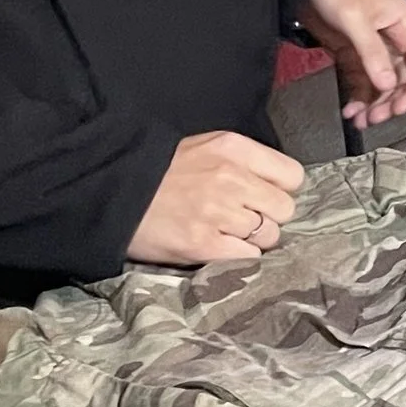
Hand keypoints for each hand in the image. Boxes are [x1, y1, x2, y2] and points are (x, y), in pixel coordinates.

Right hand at [127, 131, 305, 267]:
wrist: (113, 192)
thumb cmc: (161, 173)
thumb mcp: (205, 149)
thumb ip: (244, 163)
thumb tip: (276, 187)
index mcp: (233, 149)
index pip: (292, 175)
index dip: (280, 189)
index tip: (263, 196)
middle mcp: (231, 178)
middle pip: (285, 209)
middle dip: (268, 217)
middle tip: (242, 219)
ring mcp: (219, 212)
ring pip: (270, 236)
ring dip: (253, 240)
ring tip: (225, 233)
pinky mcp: (205, 244)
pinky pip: (249, 257)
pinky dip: (239, 258)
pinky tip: (219, 248)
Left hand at [304, 0, 405, 127]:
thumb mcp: (356, 19)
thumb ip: (372, 53)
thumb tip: (387, 84)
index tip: (401, 107)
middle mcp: (396, 40)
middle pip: (405, 81)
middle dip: (392, 102)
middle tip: (376, 117)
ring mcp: (377, 49)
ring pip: (385, 86)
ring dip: (375, 105)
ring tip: (361, 118)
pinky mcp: (357, 55)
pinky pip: (364, 82)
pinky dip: (359, 98)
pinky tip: (351, 108)